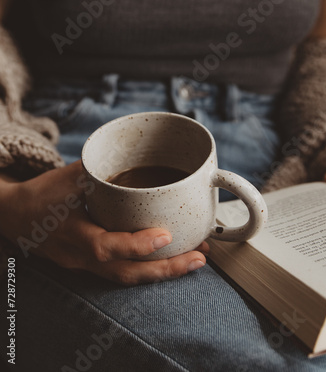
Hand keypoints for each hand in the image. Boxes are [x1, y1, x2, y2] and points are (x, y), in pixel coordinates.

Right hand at [0, 161, 207, 285]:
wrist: (13, 217)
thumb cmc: (40, 194)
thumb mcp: (66, 176)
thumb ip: (99, 168)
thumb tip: (132, 155)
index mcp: (72, 232)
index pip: (105, 246)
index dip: (136, 245)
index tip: (166, 236)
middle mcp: (78, 256)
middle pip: (124, 273)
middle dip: (165, 270)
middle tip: (199, 258)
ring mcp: (82, 266)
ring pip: (125, 279)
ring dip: (161, 273)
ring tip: (194, 261)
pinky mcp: (87, 266)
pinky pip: (119, 274)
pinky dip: (146, 269)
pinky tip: (168, 261)